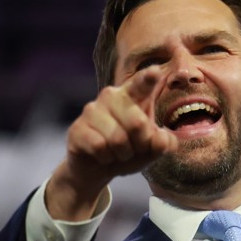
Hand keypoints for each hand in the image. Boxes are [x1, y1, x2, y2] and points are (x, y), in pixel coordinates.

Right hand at [44, 69, 177, 220]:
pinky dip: (106, 158)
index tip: (154, 72)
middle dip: (141, 145)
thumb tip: (161, 139)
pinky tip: (102, 156)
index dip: (148, 78)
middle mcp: (111, 96)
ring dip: (123, 154)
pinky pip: (99, 146)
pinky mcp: (77, 128)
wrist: (98, 168)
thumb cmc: (128, 151)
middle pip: (137, 123)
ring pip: (117, 139)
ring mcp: (92, 110)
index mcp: (133, 95)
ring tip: (118, 153)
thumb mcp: (151, 149)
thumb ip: (163, 143)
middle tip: (134, 149)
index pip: (142, 83)